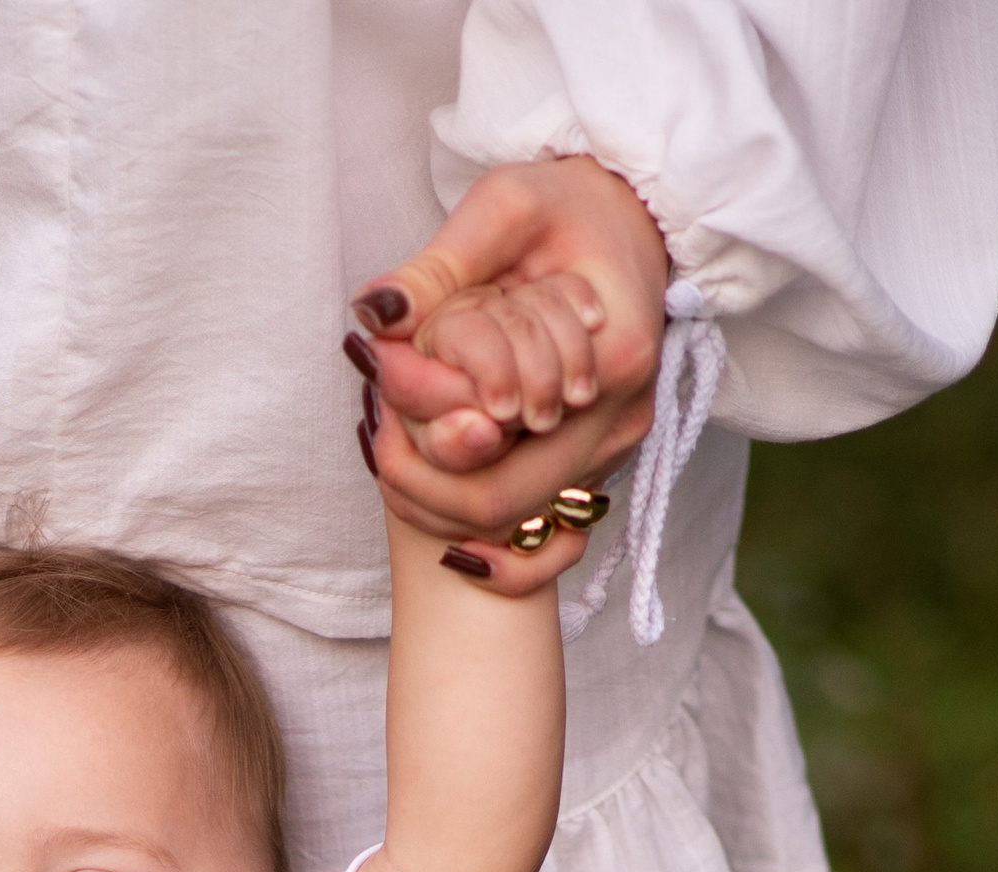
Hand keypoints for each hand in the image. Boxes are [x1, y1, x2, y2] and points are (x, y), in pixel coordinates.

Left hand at [349, 156, 668, 599]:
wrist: (627, 218)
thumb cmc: (567, 205)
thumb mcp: (503, 208)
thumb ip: (441, 266)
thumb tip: (376, 315)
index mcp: (613, 359)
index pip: (503, 435)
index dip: (426, 423)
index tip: (378, 376)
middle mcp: (618, 422)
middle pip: (499, 504)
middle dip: (420, 479)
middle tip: (370, 423)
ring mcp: (609, 453)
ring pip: (506, 525)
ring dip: (435, 502)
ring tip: (387, 442)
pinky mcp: (591, 467)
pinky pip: (534, 539)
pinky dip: (481, 537)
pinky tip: (438, 512)